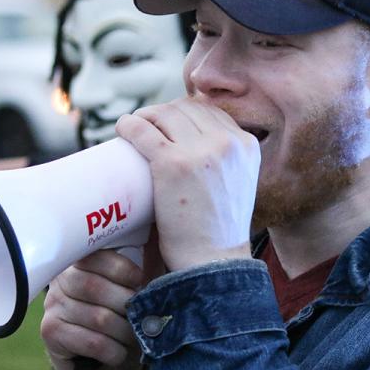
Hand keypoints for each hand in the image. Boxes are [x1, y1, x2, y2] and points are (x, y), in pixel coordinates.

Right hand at [41, 250, 142, 369]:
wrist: (98, 358)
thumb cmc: (119, 314)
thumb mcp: (133, 286)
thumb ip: (145, 263)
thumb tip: (160, 243)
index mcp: (81, 261)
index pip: (96, 256)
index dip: (123, 269)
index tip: (140, 281)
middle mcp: (61, 280)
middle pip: (96, 287)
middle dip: (127, 304)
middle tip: (140, 316)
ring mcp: (53, 306)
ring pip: (99, 318)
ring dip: (125, 331)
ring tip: (133, 336)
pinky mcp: (51, 332)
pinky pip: (93, 342)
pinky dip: (114, 351)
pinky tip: (118, 352)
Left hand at [116, 98, 259, 270]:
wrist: (212, 261)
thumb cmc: (218, 229)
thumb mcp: (238, 182)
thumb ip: (226, 159)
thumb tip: (196, 142)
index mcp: (246, 145)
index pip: (210, 111)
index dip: (185, 114)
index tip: (168, 124)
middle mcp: (228, 142)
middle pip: (186, 108)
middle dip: (164, 113)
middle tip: (148, 126)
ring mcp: (200, 151)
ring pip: (164, 114)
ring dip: (145, 116)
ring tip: (133, 128)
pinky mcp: (172, 162)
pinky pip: (143, 130)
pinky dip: (129, 125)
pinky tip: (122, 129)